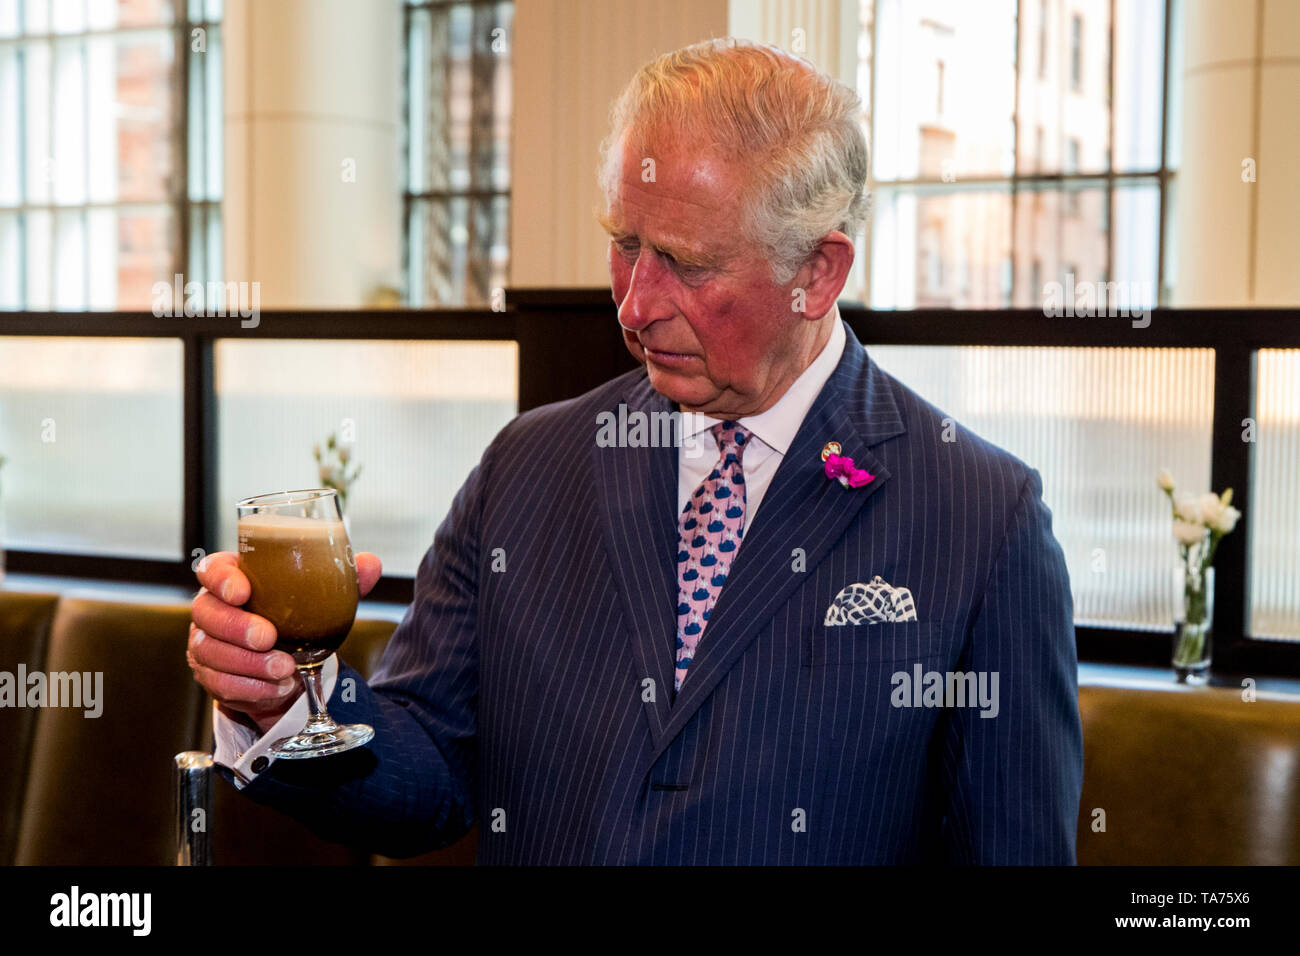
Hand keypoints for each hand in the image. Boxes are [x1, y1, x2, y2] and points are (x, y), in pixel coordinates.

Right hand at [188, 550, 382, 736]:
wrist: (289, 663)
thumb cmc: (299, 617)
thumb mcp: (323, 597)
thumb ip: (345, 579)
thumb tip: (371, 564)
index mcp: (233, 579)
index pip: (212, 569)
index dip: (221, 579)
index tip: (242, 592)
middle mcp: (212, 609)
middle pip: (207, 613)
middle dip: (237, 628)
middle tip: (269, 638)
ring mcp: (206, 643)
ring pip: (211, 652)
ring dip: (249, 664)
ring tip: (284, 669)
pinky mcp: (210, 676)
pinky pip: (220, 685)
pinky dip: (251, 689)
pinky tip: (277, 688)